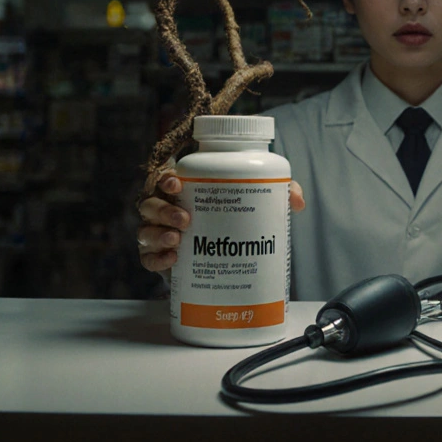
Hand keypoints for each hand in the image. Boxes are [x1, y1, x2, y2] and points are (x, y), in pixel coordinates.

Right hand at [137, 170, 305, 272]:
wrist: (226, 263)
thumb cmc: (235, 222)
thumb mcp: (258, 206)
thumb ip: (277, 197)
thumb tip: (296, 202)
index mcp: (186, 191)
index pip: (167, 179)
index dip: (166, 178)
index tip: (177, 183)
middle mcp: (167, 211)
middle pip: (151, 204)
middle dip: (164, 209)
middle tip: (186, 219)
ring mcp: (160, 235)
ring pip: (145, 230)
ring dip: (158, 234)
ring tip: (179, 241)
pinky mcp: (161, 260)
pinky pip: (148, 259)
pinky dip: (156, 259)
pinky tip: (173, 259)